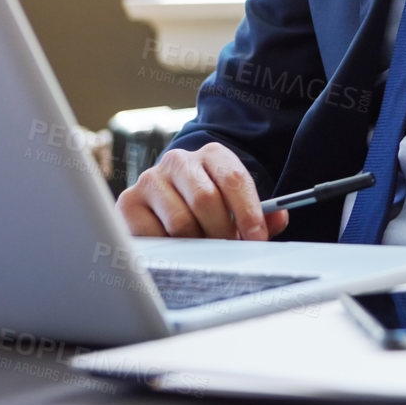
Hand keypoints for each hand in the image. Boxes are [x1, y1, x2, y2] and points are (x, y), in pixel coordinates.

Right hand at [116, 143, 288, 240]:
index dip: (249, 212)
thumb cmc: (208, 206)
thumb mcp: (236, 204)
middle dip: (222, 231)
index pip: (234, 179)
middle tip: (228, 249)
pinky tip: (176, 246)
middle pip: (206, 199)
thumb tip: (277, 220)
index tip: (257, 238)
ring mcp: (150, 179)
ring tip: (203, 248)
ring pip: (180, 221)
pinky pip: (153, 234)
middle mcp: (179, 160)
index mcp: (212, 155)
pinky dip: (169, 248)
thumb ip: (260, 213)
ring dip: (196, 243)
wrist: (166, 201)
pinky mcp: (128, 202)